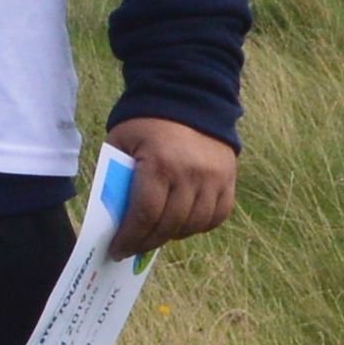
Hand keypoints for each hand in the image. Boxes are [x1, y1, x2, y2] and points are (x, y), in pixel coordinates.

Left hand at [104, 119, 236, 259]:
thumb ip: (116, 178)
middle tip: (132, 249)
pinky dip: (198, 225)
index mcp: (159, 163)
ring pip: (193, 225)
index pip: (145, 215)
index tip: (118, 250)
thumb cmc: (146, 122)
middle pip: (169, 225)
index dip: (130, 238)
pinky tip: (182, 222)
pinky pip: (216, 216)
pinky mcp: (229, 179)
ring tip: (156, 233)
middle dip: (146, 242)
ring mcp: (214, 178)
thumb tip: (114, 219)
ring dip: (172, 235)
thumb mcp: (120, 143)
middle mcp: (190, 173)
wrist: (188, 95)